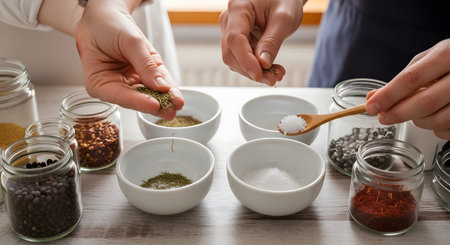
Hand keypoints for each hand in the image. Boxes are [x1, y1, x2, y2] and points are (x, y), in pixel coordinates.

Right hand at [74, 0, 182, 119]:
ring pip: (148, 94)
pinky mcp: (143, 76)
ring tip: (177, 104)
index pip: (121, 96)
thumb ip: (144, 64)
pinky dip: (167, 89)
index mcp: (99, 82)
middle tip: (171, 111)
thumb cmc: (107, 25)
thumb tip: (159, 85)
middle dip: (156, 105)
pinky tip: (176, 96)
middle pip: (136, 99)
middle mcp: (114, 86)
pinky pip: (156, 83)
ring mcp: (130, 82)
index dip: (139, 102)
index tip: (154, 105)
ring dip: (164, 100)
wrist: (108, 16)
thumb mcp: (128, 40)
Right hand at [220, 0, 304, 85]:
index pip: (235, 39)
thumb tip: (262, 65)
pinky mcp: (237, 41)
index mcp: (238, 8)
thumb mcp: (284, 18)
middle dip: (251, 70)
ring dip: (254, 72)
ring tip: (276, 74)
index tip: (259, 74)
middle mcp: (229, 19)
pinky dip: (255, 68)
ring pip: (235, 60)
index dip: (245, 60)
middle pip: (231, 53)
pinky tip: (271, 69)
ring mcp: (231, 31)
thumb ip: (272, 42)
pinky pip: (242, 59)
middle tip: (274, 78)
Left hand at [366, 39, 449, 138]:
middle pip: (426, 102)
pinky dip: (436, 129)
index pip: (412, 78)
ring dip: (419, 122)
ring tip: (414, 113)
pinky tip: (434, 117)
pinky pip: (449, 130)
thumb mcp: (430, 58)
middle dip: (399, 113)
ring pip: (439, 120)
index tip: (372, 107)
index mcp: (448, 55)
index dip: (389, 95)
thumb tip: (374, 97)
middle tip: (384, 117)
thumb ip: (403, 77)